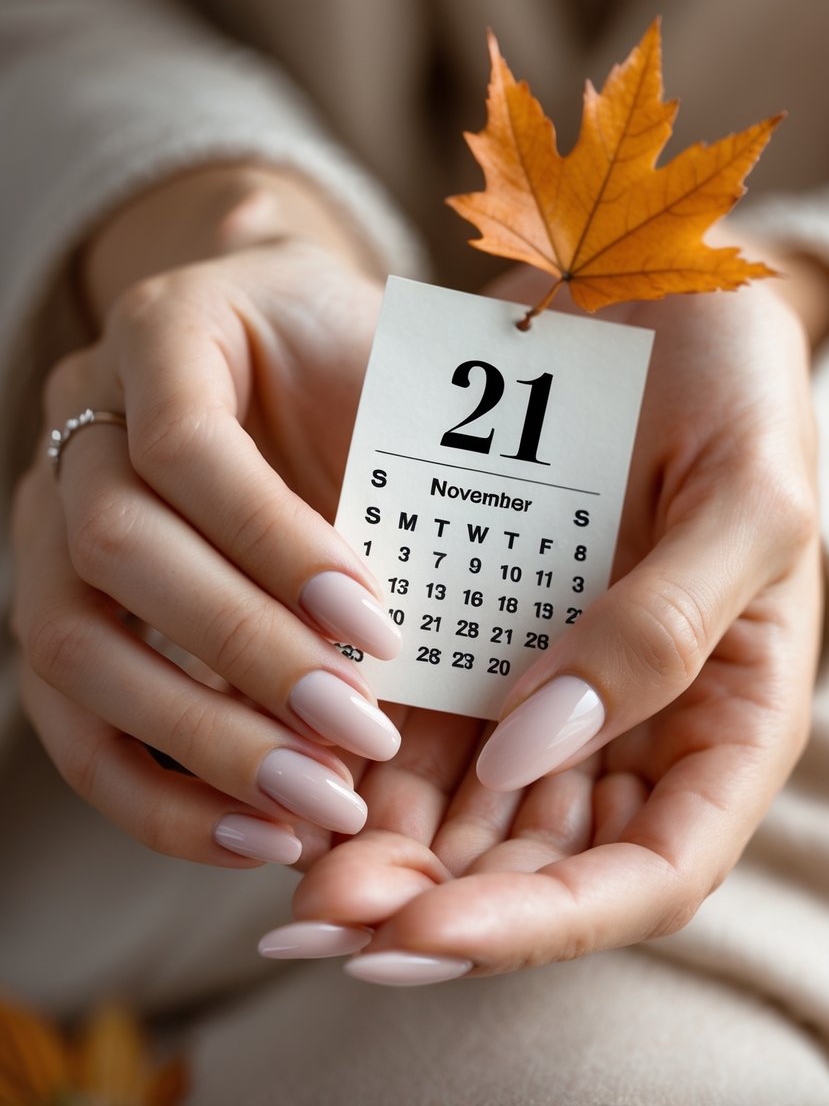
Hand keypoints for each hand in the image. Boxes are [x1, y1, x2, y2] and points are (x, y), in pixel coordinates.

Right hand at [11, 167, 401, 866]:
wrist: (282, 349)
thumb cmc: (353, 359)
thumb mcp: (394, 361)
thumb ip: (426, 439)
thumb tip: (501, 585)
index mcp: (165, 330)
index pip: (186, 442)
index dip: (273, 541)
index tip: (377, 627)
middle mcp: (81, 421)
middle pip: (116, 548)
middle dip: (244, 657)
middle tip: (359, 741)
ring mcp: (46, 517)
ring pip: (72, 646)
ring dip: (199, 742)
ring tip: (317, 806)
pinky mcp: (52, 607)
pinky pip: (70, 718)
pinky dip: (154, 793)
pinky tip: (253, 835)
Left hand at [268, 266, 822, 982]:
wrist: (661, 298)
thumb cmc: (738, 387)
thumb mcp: (747, 500)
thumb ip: (661, 634)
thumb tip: (526, 751)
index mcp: (729, 720)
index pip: (648, 873)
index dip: (540, 924)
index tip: (425, 934)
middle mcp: (641, 728)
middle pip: (539, 863)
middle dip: (431, 904)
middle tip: (318, 916)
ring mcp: (559, 690)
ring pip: (470, 814)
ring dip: (384, 852)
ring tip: (289, 874)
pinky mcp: (490, 642)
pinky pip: (426, 723)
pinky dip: (368, 762)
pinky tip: (295, 772)